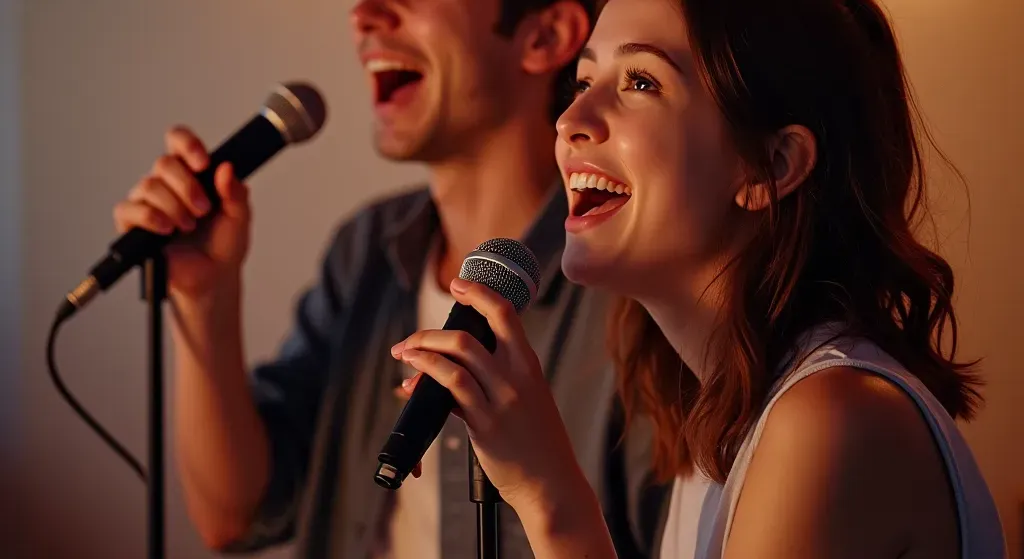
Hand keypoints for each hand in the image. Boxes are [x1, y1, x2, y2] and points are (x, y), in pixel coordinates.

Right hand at [112, 126, 251, 300]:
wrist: (213, 277)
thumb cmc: (224, 245)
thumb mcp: (239, 217)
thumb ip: (236, 193)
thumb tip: (226, 168)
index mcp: (192, 174)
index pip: (178, 141)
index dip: (187, 144)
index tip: (203, 163)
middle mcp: (167, 183)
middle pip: (163, 163)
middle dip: (187, 187)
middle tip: (203, 210)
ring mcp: (147, 202)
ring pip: (149, 186)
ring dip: (174, 207)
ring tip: (189, 226)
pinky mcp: (133, 224)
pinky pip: (129, 209)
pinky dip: (150, 217)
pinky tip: (167, 230)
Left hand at [390, 278, 589, 511]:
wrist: (552, 484)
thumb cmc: (537, 442)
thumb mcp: (528, 399)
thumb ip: (497, 379)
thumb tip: (449, 369)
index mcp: (529, 364)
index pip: (505, 314)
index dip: (478, 293)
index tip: (458, 283)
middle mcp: (516, 376)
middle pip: (470, 333)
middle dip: (433, 330)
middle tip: (412, 340)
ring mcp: (500, 399)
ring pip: (457, 356)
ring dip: (423, 350)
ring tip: (405, 354)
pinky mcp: (485, 424)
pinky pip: (451, 388)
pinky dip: (427, 375)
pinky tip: (413, 378)